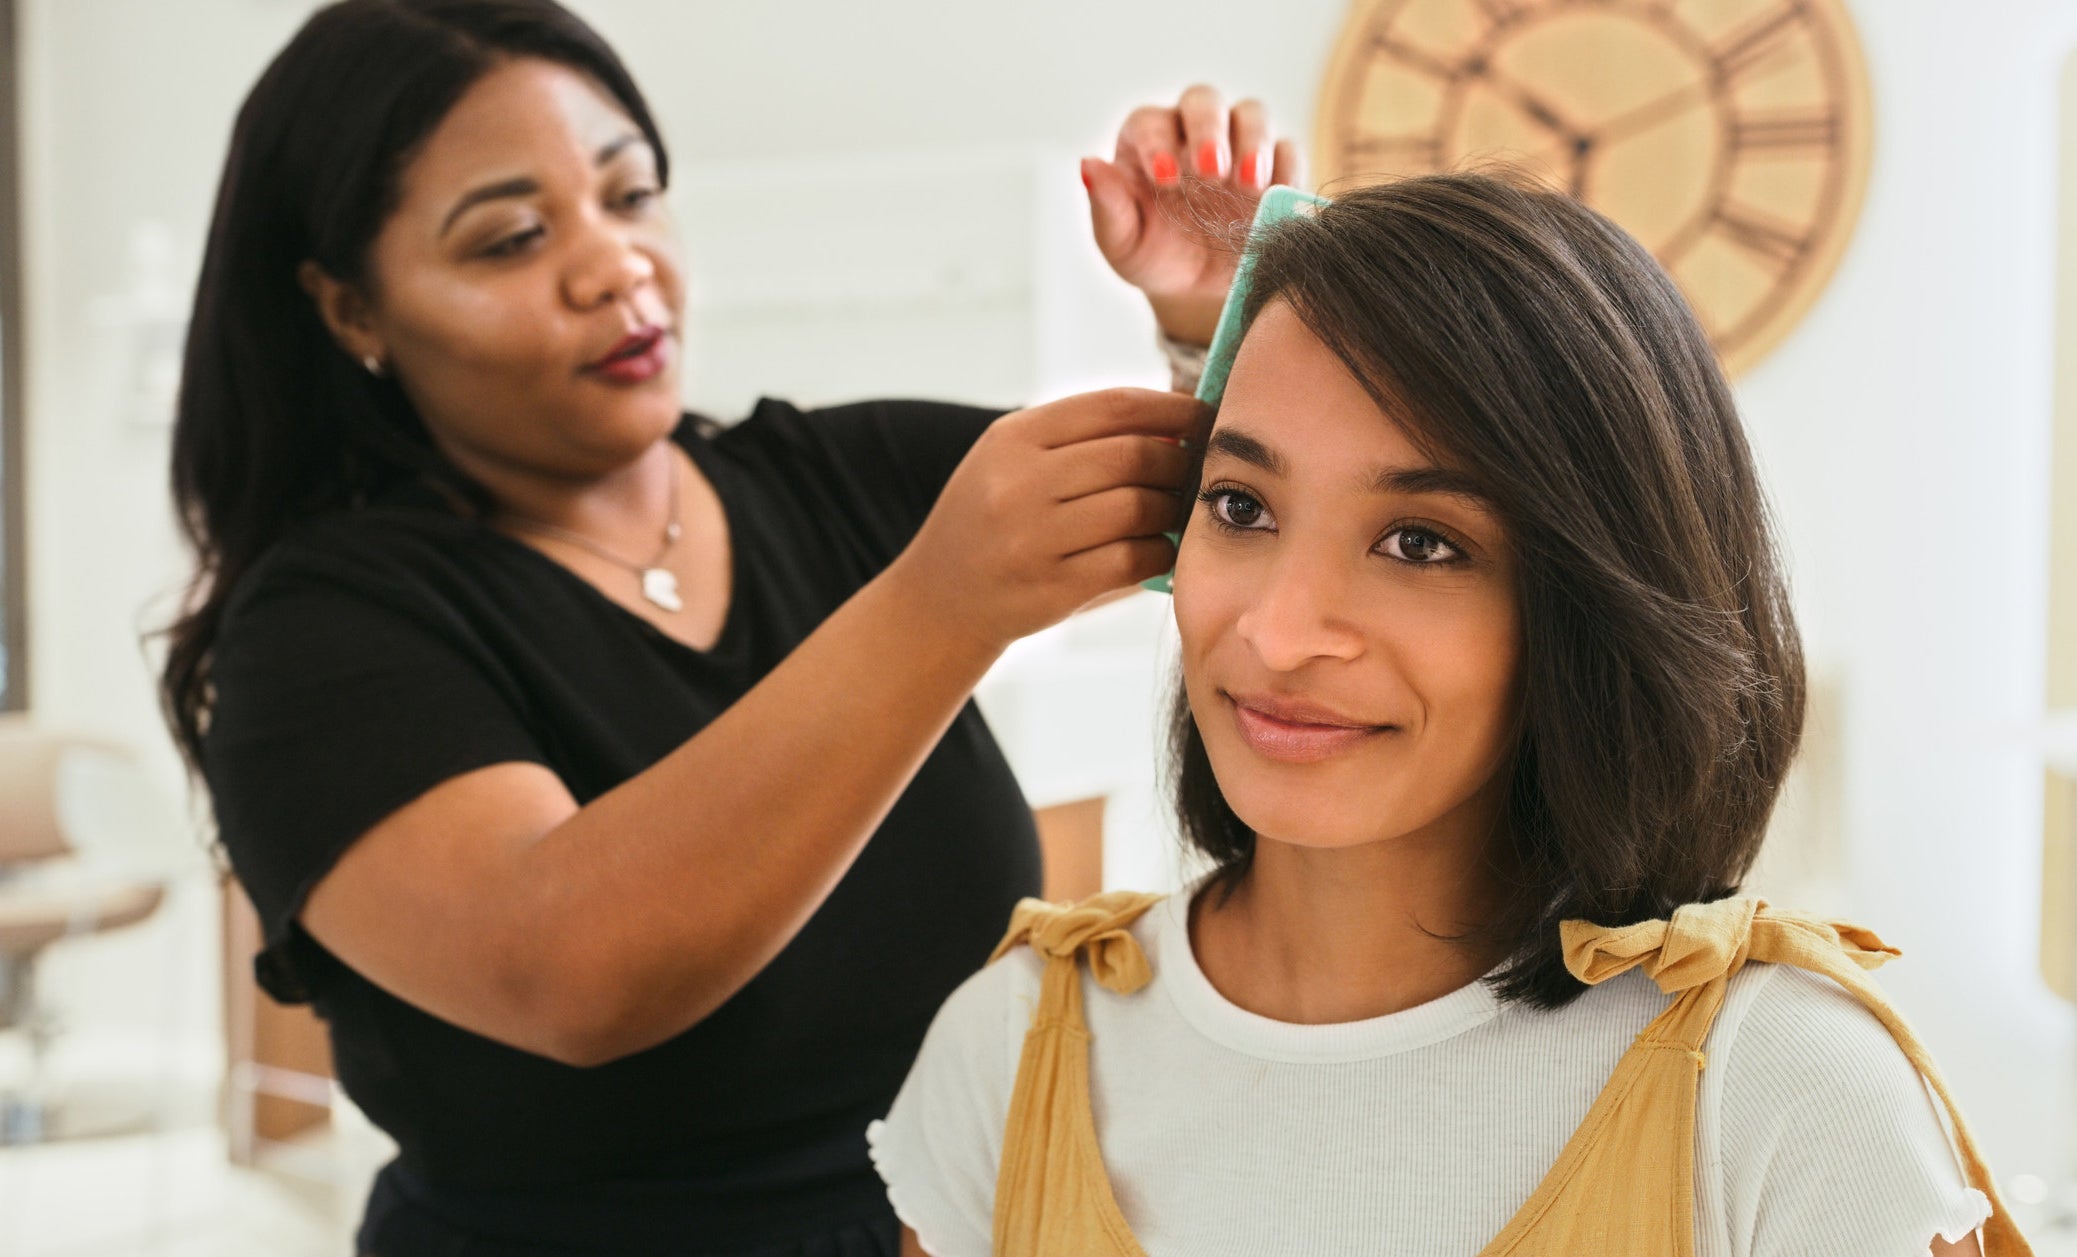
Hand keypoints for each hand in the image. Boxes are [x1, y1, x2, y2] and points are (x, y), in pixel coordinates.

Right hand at [892, 389, 1209, 650]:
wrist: (939, 598)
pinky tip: (1165, 549)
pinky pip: (1132, 560)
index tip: (1205, 414)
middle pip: (1133, 456)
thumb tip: (1176, 419)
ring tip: (1182, 510)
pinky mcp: (1051, 588)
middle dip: (1181, 460)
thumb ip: (1079, 438)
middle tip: (1202, 468)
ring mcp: (1032, 538)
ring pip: (1138, 508)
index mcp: (1013, 439)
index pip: (1113, 407)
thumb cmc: (991, 521)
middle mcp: (1018, 483)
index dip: (1172, 408)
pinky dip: (1162, 552)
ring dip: (1174, 509)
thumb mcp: (1011, 461)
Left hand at [1083, 85, 1305, 344]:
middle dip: (1209, 131)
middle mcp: (1192, 131)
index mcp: (1147, 141)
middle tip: (1212, 172)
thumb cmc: (1152, 256)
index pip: (1149, 123)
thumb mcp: (1122, 244)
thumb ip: (1107, 207)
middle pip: (1203, 101)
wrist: (1199, 288)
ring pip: (1252, 114)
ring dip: (1255, 142)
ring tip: (1252, 185)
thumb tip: (1088, 165)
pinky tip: (1278, 196)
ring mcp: (1238, 144)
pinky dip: (1287, 168)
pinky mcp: (1276, 166)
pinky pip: (1289, 151)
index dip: (1157, 143)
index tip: (1166, 178)